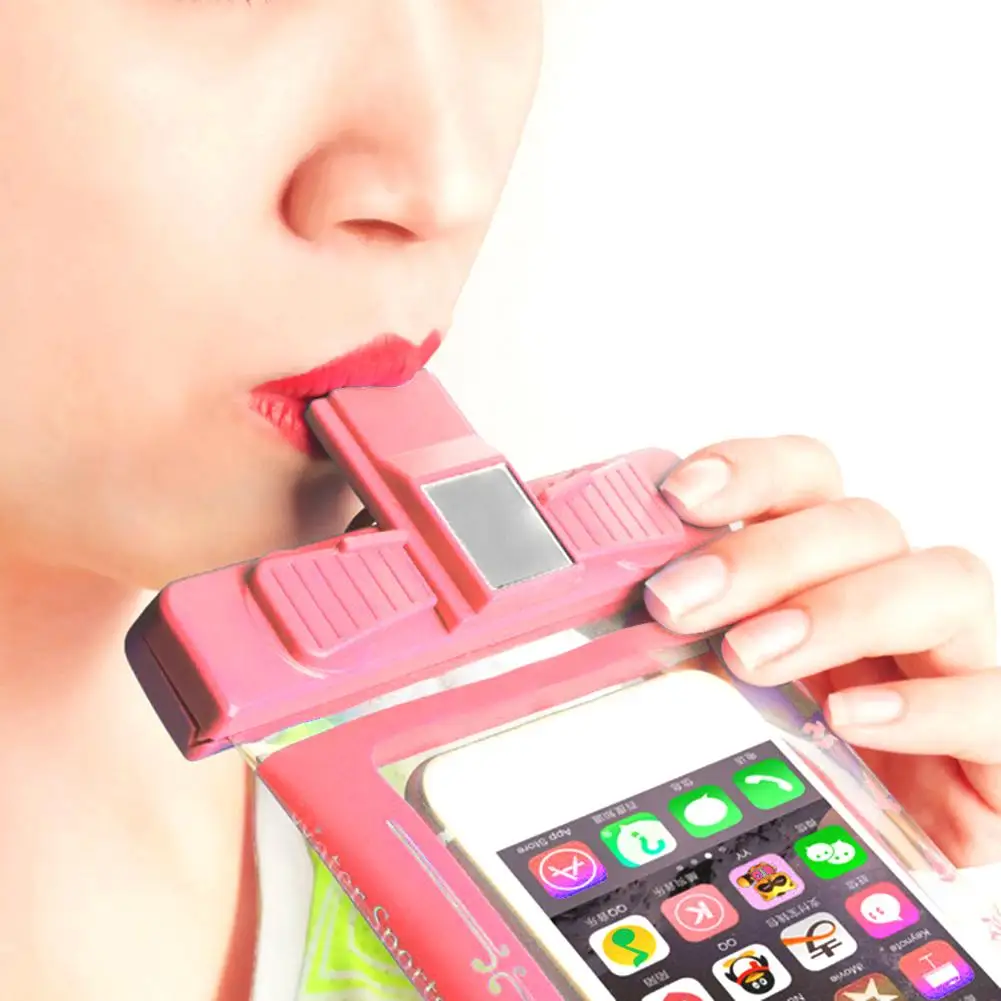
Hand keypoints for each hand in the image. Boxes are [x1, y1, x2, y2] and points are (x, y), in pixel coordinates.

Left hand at [643, 436, 1000, 867]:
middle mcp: (903, 587)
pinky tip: (851, 720)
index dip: (749, 470)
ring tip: (751, 656)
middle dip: (763, 555)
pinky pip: (991, 697)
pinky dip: (919, 705)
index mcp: (833, 564)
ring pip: (938, 583)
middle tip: (678, 601)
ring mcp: (967, 648)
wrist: (914, 827)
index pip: (806, 479)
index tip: (678, 495)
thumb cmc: (824, 738)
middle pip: (859, 524)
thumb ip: (690, 637)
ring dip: (836, 613)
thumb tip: (599, 608)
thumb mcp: (743, 682)